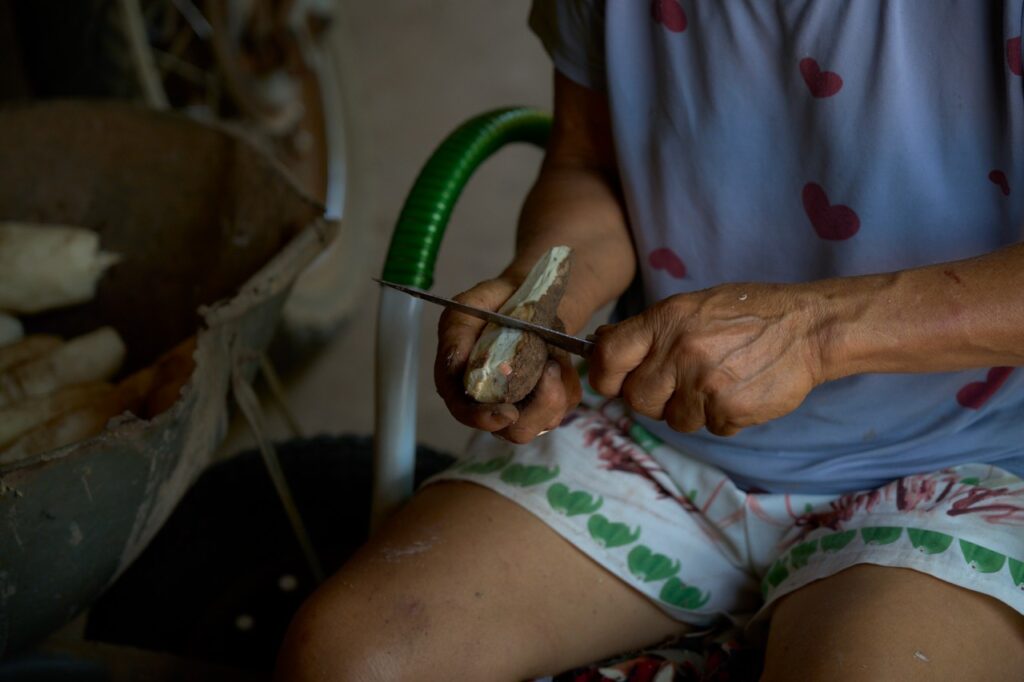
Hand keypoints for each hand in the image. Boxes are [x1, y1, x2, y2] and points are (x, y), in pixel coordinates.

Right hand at [434, 277, 582, 443]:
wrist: (530, 291)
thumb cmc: (494, 302)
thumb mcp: (468, 307)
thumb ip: (457, 334)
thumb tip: (453, 365)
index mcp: (463, 382)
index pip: (466, 413)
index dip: (482, 419)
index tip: (507, 413)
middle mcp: (493, 400)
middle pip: (514, 430)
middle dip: (536, 407)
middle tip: (548, 369)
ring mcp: (525, 403)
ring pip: (545, 421)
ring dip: (555, 390)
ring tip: (553, 356)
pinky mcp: (552, 398)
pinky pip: (567, 402)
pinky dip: (568, 380)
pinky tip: (559, 357)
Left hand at [587, 283, 826, 435]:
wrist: (808, 328)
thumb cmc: (749, 314)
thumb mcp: (693, 306)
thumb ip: (650, 328)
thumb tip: (601, 343)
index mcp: (666, 320)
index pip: (608, 355)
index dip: (603, 373)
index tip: (611, 380)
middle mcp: (680, 351)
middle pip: (636, 398)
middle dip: (652, 397)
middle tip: (679, 383)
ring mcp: (704, 384)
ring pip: (673, 419)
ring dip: (691, 409)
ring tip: (717, 381)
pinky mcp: (728, 410)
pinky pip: (709, 428)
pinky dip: (721, 416)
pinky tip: (738, 391)